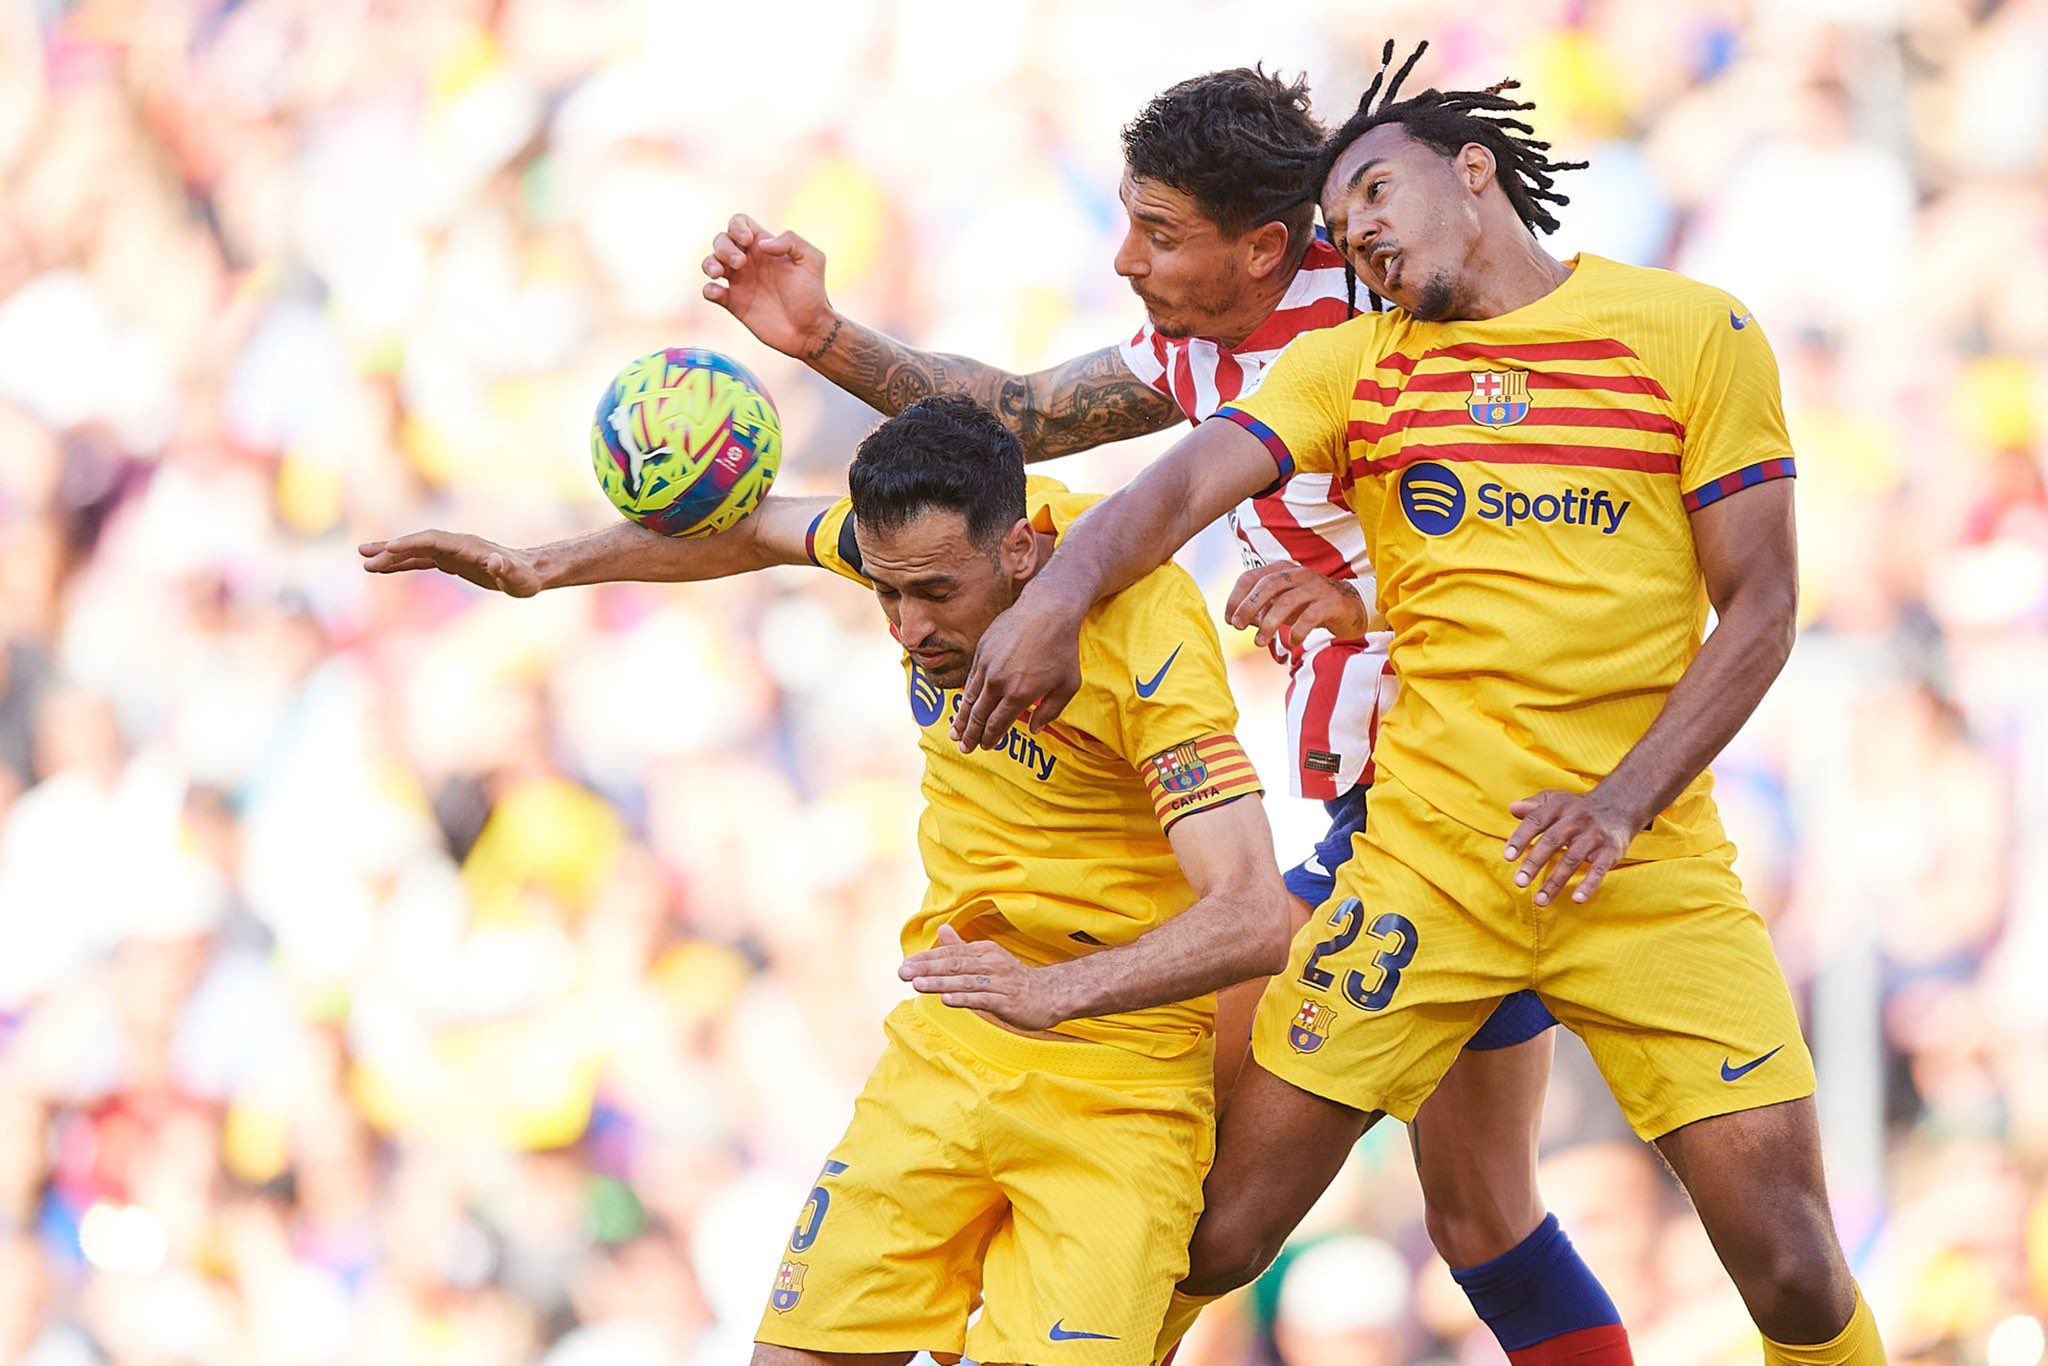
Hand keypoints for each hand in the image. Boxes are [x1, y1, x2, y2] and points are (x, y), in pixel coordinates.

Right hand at [358, 531, 542, 596]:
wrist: (531, 572)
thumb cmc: (524, 577)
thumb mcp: (517, 578)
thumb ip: (504, 569)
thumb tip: (494, 561)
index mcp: (468, 546)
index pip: (433, 541)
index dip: (411, 544)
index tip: (388, 549)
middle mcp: (456, 545)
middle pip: (418, 543)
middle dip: (392, 549)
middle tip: (364, 555)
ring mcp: (452, 552)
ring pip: (416, 551)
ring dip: (391, 556)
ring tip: (365, 562)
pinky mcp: (451, 562)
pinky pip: (421, 561)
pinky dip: (403, 564)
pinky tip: (385, 569)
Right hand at [700, 213, 837, 358]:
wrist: (809, 329)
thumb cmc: (813, 294)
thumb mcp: (813, 260)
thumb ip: (792, 241)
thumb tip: (761, 244)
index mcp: (765, 247)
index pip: (740, 223)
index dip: (737, 226)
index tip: (748, 242)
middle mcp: (749, 261)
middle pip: (721, 240)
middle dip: (724, 247)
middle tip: (741, 263)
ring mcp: (740, 282)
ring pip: (711, 262)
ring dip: (709, 263)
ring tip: (719, 274)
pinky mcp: (734, 304)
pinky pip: (710, 291)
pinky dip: (708, 289)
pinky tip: (719, 293)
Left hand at [900, 925, 1067, 1030]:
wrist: (1049, 995)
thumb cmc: (1012, 980)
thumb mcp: (987, 960)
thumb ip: (962, 948)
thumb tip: (941, 930)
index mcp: (984, 951)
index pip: (950, 953)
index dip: (926, 959)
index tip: (904, 965)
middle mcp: (991, 963)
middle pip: (955, 964)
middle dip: (927, 969)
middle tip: (902, 973)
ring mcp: (1000, 982)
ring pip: (966, 981)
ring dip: (940, 983)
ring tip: (917, 985)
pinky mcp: (1007, 1001)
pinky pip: (983, 998)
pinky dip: (964, 999)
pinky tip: (947, 1001)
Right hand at [953, 595, 1084, 751]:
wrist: (1047, 610)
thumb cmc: (1062, 649)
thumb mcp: (1068, 686)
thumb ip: (1050, 712)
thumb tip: (1034, 729)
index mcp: (1020, 694)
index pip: (997, 724)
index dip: (990, 738)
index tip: (986, 746)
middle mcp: (999, 682)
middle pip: (978, 716)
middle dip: (970, 735)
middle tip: (964, 747)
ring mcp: (987, 665)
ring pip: (970, 699)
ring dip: (962, 719)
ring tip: (955, 733)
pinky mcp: (982, 650)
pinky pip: (971, 679)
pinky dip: (966, 696)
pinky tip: (964, 705)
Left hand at [1224, 564, 1369, 650]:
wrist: (1350, 609)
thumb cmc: (1309, 607)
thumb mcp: (1282, 606)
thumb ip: (1260, 610)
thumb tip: (1236, 620)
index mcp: (1282, 570)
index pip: (1251, 577)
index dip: (1236, 598)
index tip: (1229, 619)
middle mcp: (1299, 574)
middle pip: (1268, 585)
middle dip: (1249, 606)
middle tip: (1237, 626)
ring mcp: (1317, 586)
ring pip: (1288, 600)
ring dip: (1269, 622)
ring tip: (1258, 641)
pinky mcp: (1332, 602)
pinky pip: (1311, 616)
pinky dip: (1297, 630)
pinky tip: (1291, 643)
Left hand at [1503, 786, 1648, 905]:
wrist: (1620, 806)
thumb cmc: (1576, 808)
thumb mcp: (1555, 801)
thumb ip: (1533, 806)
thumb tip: (1512, 809)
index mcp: (1558, 806)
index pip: (1535, 821)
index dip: (1520, 838)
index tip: (1507, 858)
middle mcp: (1576, 819)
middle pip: (1552, 841)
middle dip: (1534, 863)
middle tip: (1519, 883)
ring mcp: (1594, 835)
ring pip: (1573, 859)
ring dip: (1556, 882)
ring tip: (1540, 901)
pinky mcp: (1611, 851)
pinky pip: (1599, 870)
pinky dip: (1589, 885)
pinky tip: (1577, 900)